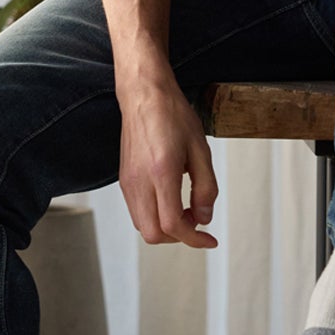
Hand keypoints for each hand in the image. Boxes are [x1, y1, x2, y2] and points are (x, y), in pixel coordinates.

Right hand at [117, 75, 218, 248]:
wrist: (144, 95)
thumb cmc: (172, 115)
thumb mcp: (201, 149)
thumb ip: (206, 188)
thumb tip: (204, 218)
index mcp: (161, 172)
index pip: (173, 224)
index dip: (194, 239)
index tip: (210, 240)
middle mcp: (140, 181)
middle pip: (153, 234)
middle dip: (178, 238)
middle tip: (197, 221)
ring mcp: (128, 182)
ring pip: (143, 226)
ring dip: (166, 228)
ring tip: (186, 209)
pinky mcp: (124, 180)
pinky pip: (137, 211)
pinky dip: (155, 216)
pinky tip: (171, 200)